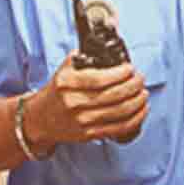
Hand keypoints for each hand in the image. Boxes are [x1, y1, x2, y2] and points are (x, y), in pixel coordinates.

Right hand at [25, 56, 147, 148]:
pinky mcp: (89, 134)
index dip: (120, 74)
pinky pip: (119, 128)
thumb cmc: (57, 92)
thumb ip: (83, 58)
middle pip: (114, 95)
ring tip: (143, 92)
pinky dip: (136, 118)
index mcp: (68, 84)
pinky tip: (142, 109)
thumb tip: (106, 50)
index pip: (100, 79)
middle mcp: (74, 103)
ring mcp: (82, 121)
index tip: (130, 69)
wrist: (40, 119)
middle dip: (134, 85)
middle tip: (140, 79)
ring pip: (120, 112)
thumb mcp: (64, 70)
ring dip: (138, 101)